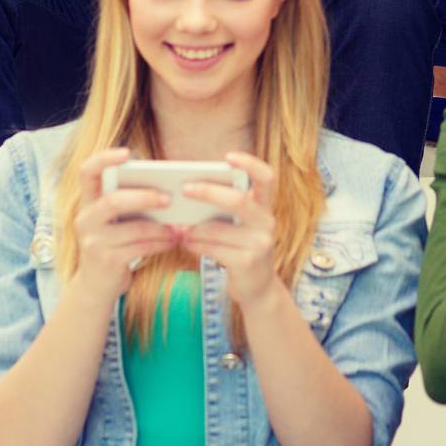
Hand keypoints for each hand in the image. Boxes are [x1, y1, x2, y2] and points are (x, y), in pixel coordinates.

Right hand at [71, 149, 176, 305]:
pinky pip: (140, 247)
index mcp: (88, 201)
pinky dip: (161, 242)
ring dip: (161, 227)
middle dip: (144, 197)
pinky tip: (173, 240)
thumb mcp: (114, 220)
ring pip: (133, 228)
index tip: (127, 152)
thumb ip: (129, 201)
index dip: (104, 159)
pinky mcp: (107, 260)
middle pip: (113, 201)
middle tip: (169, 197)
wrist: (95, 286)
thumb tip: (168, 187)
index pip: (86, 172)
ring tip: (179, 225)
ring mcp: (93, 241)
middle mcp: (85, 219)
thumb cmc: (114, 242)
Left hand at [180, 153, 278, 312]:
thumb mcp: (239, 226)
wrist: (257, 288)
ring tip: (178, 227)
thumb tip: (189, 194)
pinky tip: (186, 242)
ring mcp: (260, 243)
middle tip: (185, 189)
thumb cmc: (240, 248)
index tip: (228, 157)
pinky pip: (214, 249)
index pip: (266, 177)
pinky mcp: (248, 262)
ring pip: (218, 229)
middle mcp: (267, 222)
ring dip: (194, 228)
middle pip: (238, 200)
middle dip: (209, 192)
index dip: (250, 164)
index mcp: (265, 206)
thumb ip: (224, 209)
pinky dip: (196, 244)